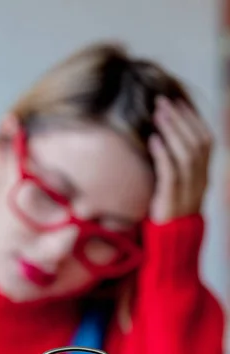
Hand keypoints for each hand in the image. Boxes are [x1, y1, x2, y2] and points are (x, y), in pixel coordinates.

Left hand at [148, 96, 212, 223]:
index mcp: (204, 175)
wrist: (171, 246)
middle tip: (163, 102)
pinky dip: (163, 153)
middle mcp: (201, 181)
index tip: (177, 103)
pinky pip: (171, 173)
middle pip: (197, 142)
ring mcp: (189, 191)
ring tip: (157, 114)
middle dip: (180, 119)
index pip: (206, 141)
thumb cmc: (168, 213)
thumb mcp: (176, 187)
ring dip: (172, 130)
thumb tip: (161, 140)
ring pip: (186, 154)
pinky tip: (153, 139)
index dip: (193, 120)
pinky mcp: (172, 201)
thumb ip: (174, 167)